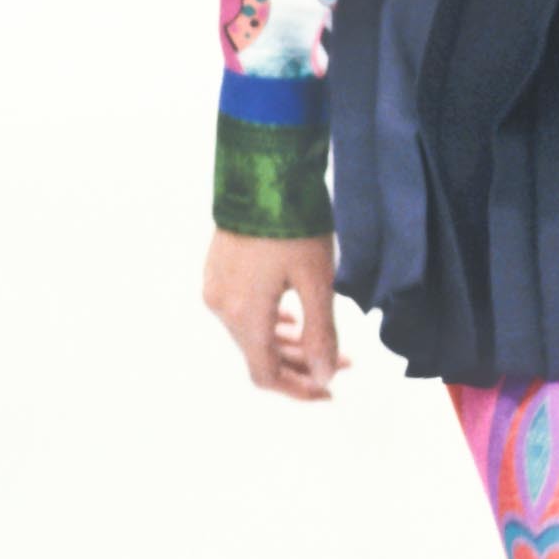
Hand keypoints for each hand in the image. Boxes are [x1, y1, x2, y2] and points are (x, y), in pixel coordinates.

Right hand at [201, 228, 350, 399]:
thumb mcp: (317, 280)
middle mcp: (221, 306)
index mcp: (243, 314)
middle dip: (303, 363)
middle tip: (343, 362)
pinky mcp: (218, 268)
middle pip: (260, 354)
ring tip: (326, 339)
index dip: (298, 389)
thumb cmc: (293, 222)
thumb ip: (321, 333)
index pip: (266, 375)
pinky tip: (294, 313)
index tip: (329, 390)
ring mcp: (216, 286)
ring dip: (289, 341)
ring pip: (252, 332)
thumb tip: (322, 376)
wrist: (262, 168)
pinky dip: (271, 320)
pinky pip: (243, 310)